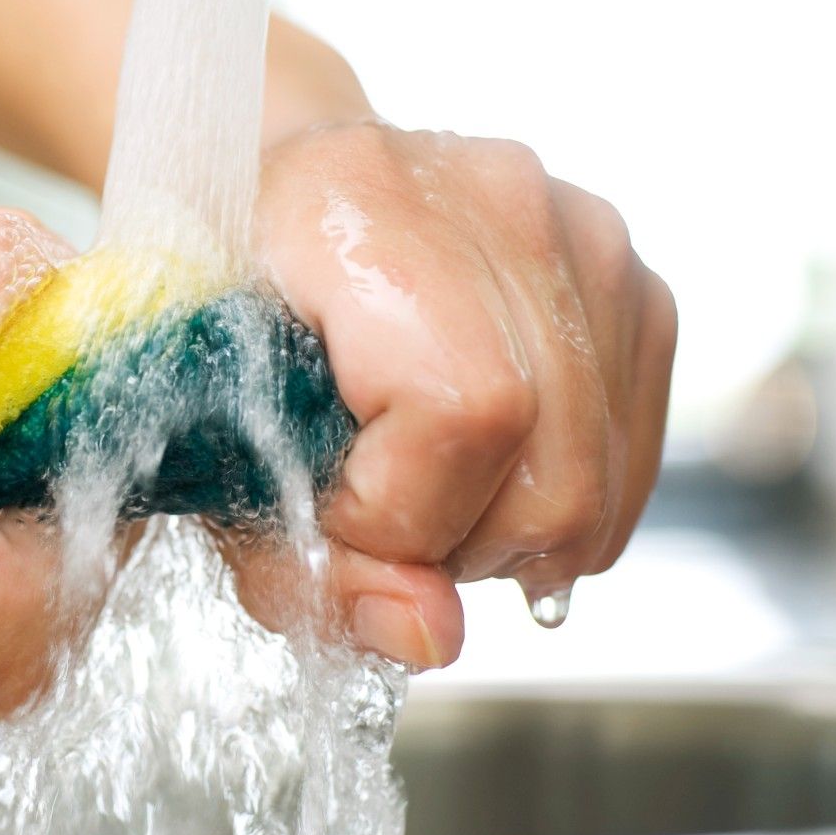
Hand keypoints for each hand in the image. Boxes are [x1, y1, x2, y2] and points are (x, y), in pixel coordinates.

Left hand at [243, 119, 676, 667]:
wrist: (270, 200)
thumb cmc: (220, 313)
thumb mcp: (201, 439)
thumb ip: (294, 556)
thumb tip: (427, 636)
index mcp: (361, 201)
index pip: (463, 412)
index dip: (395, 511)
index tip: (326, 506)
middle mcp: (497, 198)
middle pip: (552, 470)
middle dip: (454, 549)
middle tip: (373, 519)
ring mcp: (584, 234)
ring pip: (601, 483)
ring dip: (502, 539)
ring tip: (416, 489)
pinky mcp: (634, 282)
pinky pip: (629, 461)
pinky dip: (554, 507)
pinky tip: (474, 474)